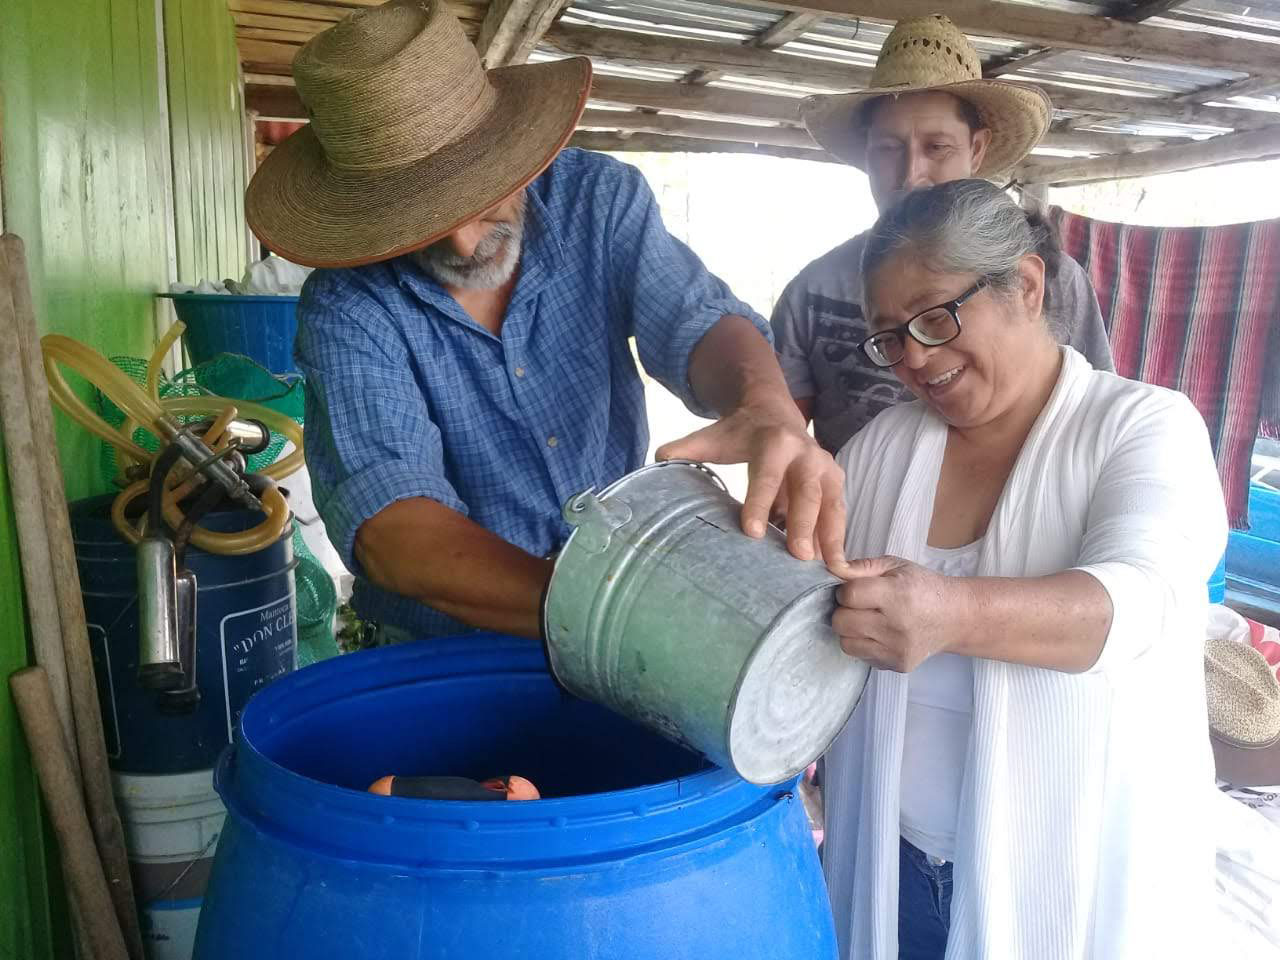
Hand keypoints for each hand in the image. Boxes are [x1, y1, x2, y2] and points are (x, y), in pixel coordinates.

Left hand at [655, 398, 846, 566]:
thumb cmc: (740, 433)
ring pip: (832, 505)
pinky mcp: (836, 484)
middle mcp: (806, 454)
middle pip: (807, 492)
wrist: (774, 413)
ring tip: (830, 570)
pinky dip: (838, 540)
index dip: (760, 503)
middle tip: (798, 556)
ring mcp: (826, 469)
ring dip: (832, 538)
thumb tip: (657, 462)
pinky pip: (839, 514)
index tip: (752, 532)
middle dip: (805, 525)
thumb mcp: (712, 437)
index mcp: (774, 443)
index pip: (767, 476)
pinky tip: (835, 568)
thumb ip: (686, 449)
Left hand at [832, 556, 961, 671]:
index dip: (845, 591)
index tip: (855, 590)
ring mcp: (897, 650)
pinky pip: (861, 656)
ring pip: (846, 642)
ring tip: (867, 620)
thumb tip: (832, 568)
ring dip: (850, 630)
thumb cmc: (923, 587)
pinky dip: (863, 644)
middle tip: (860, 606)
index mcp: (897, 595)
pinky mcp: (897, 665)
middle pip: (842, 622)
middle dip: (844, 611)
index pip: (849, 595)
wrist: (956, 617)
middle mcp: (897, 626)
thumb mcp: (895, 566)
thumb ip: (861, 566)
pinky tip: (878, 634)